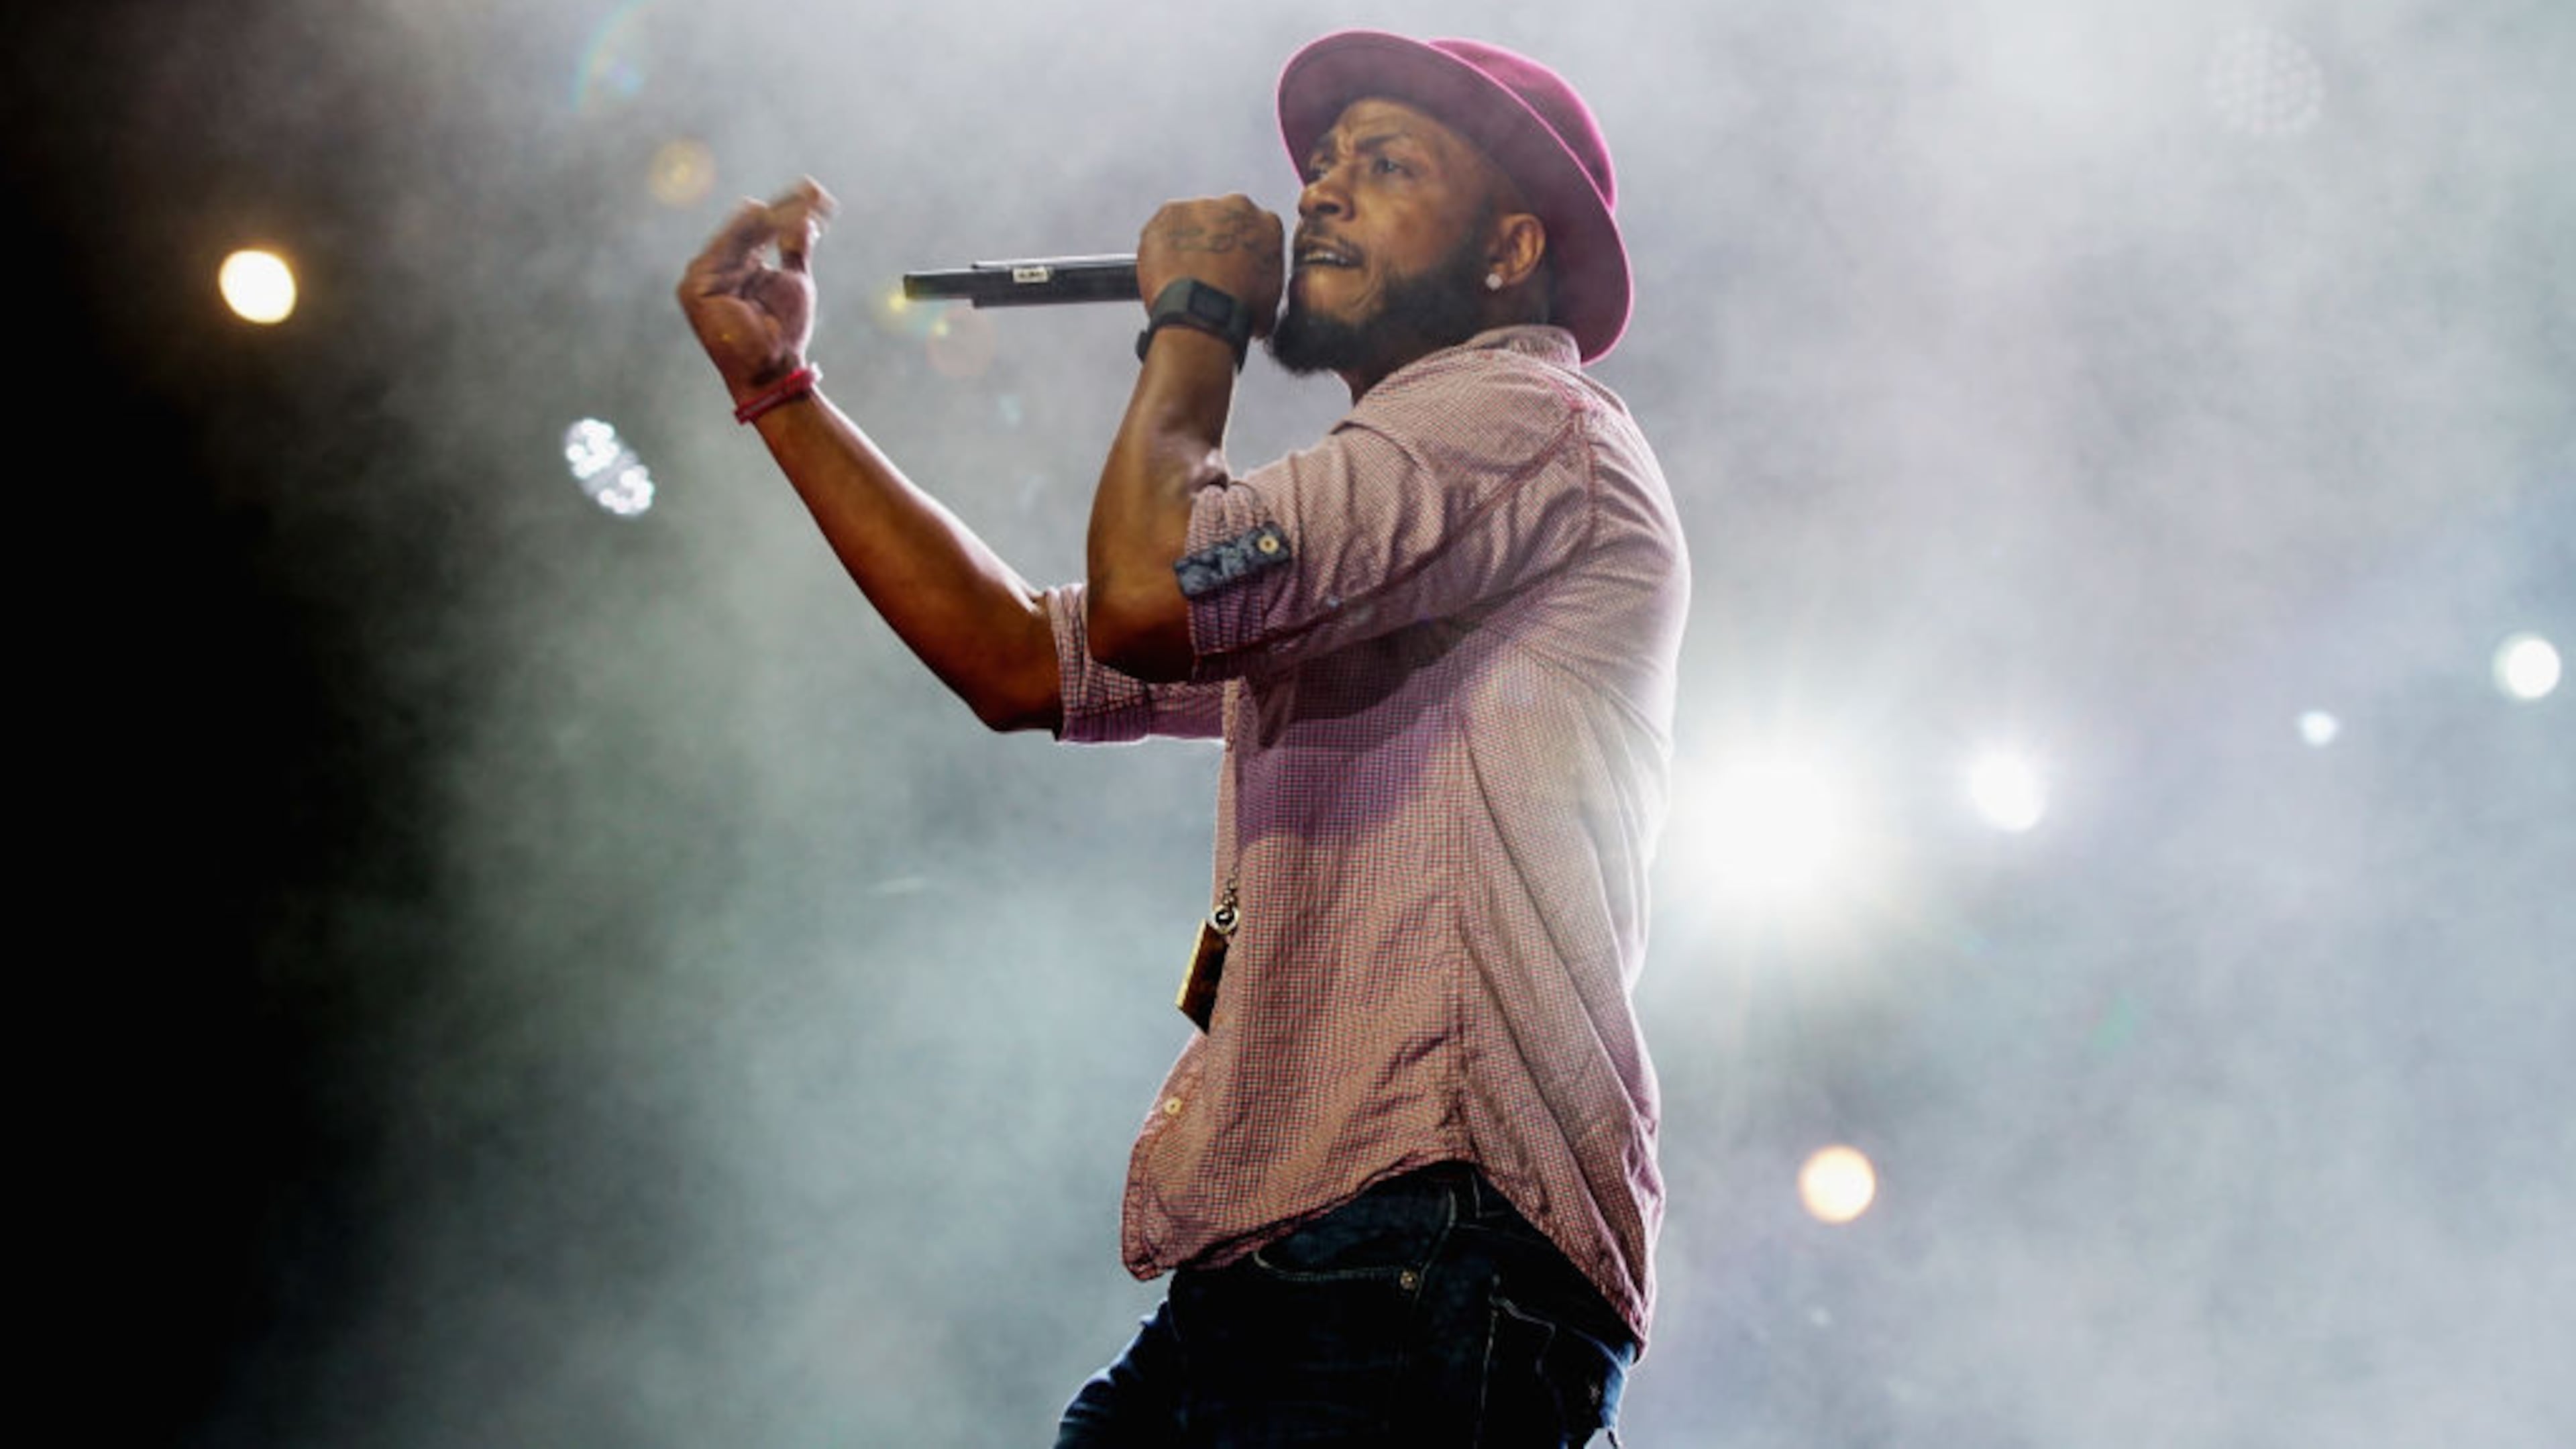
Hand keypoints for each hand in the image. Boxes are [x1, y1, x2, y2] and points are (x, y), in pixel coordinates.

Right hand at [678, 178, 838, 402]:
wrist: (772, 368)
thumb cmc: (783, 333)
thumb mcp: (793, 281)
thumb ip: (795, 249)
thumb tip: (807, 219)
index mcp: (739, 265)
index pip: (762, 229)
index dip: (790, 211)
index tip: (820, 195)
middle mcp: (720, 265)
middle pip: (753, 226)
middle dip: (786, 208)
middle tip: (816, 192)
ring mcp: (704, 274)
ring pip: (742, 232)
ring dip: (774, 215)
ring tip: (805, 203)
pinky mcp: (695, 285)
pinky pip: (726, 247)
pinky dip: (749, 230)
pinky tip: (769, 213)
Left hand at [1135, 196, 1282, 337]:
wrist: (1204, 310)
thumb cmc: (1238, 308)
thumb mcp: (1270, 298)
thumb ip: (1263, 280)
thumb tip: (1256, 296)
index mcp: (1266, 223)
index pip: (1255, 230)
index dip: (1242, 252)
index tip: (1233, 267)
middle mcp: (1236, 205)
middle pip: (1223, 220)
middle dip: (1215, 241)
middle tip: (1207, 271)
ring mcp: (1201, 206)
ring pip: (1192, 222)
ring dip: (1188, 242)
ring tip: (1184, 275)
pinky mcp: (1169, 212)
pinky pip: (1163, 227)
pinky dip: (1162, 245)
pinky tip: (1166, 270)